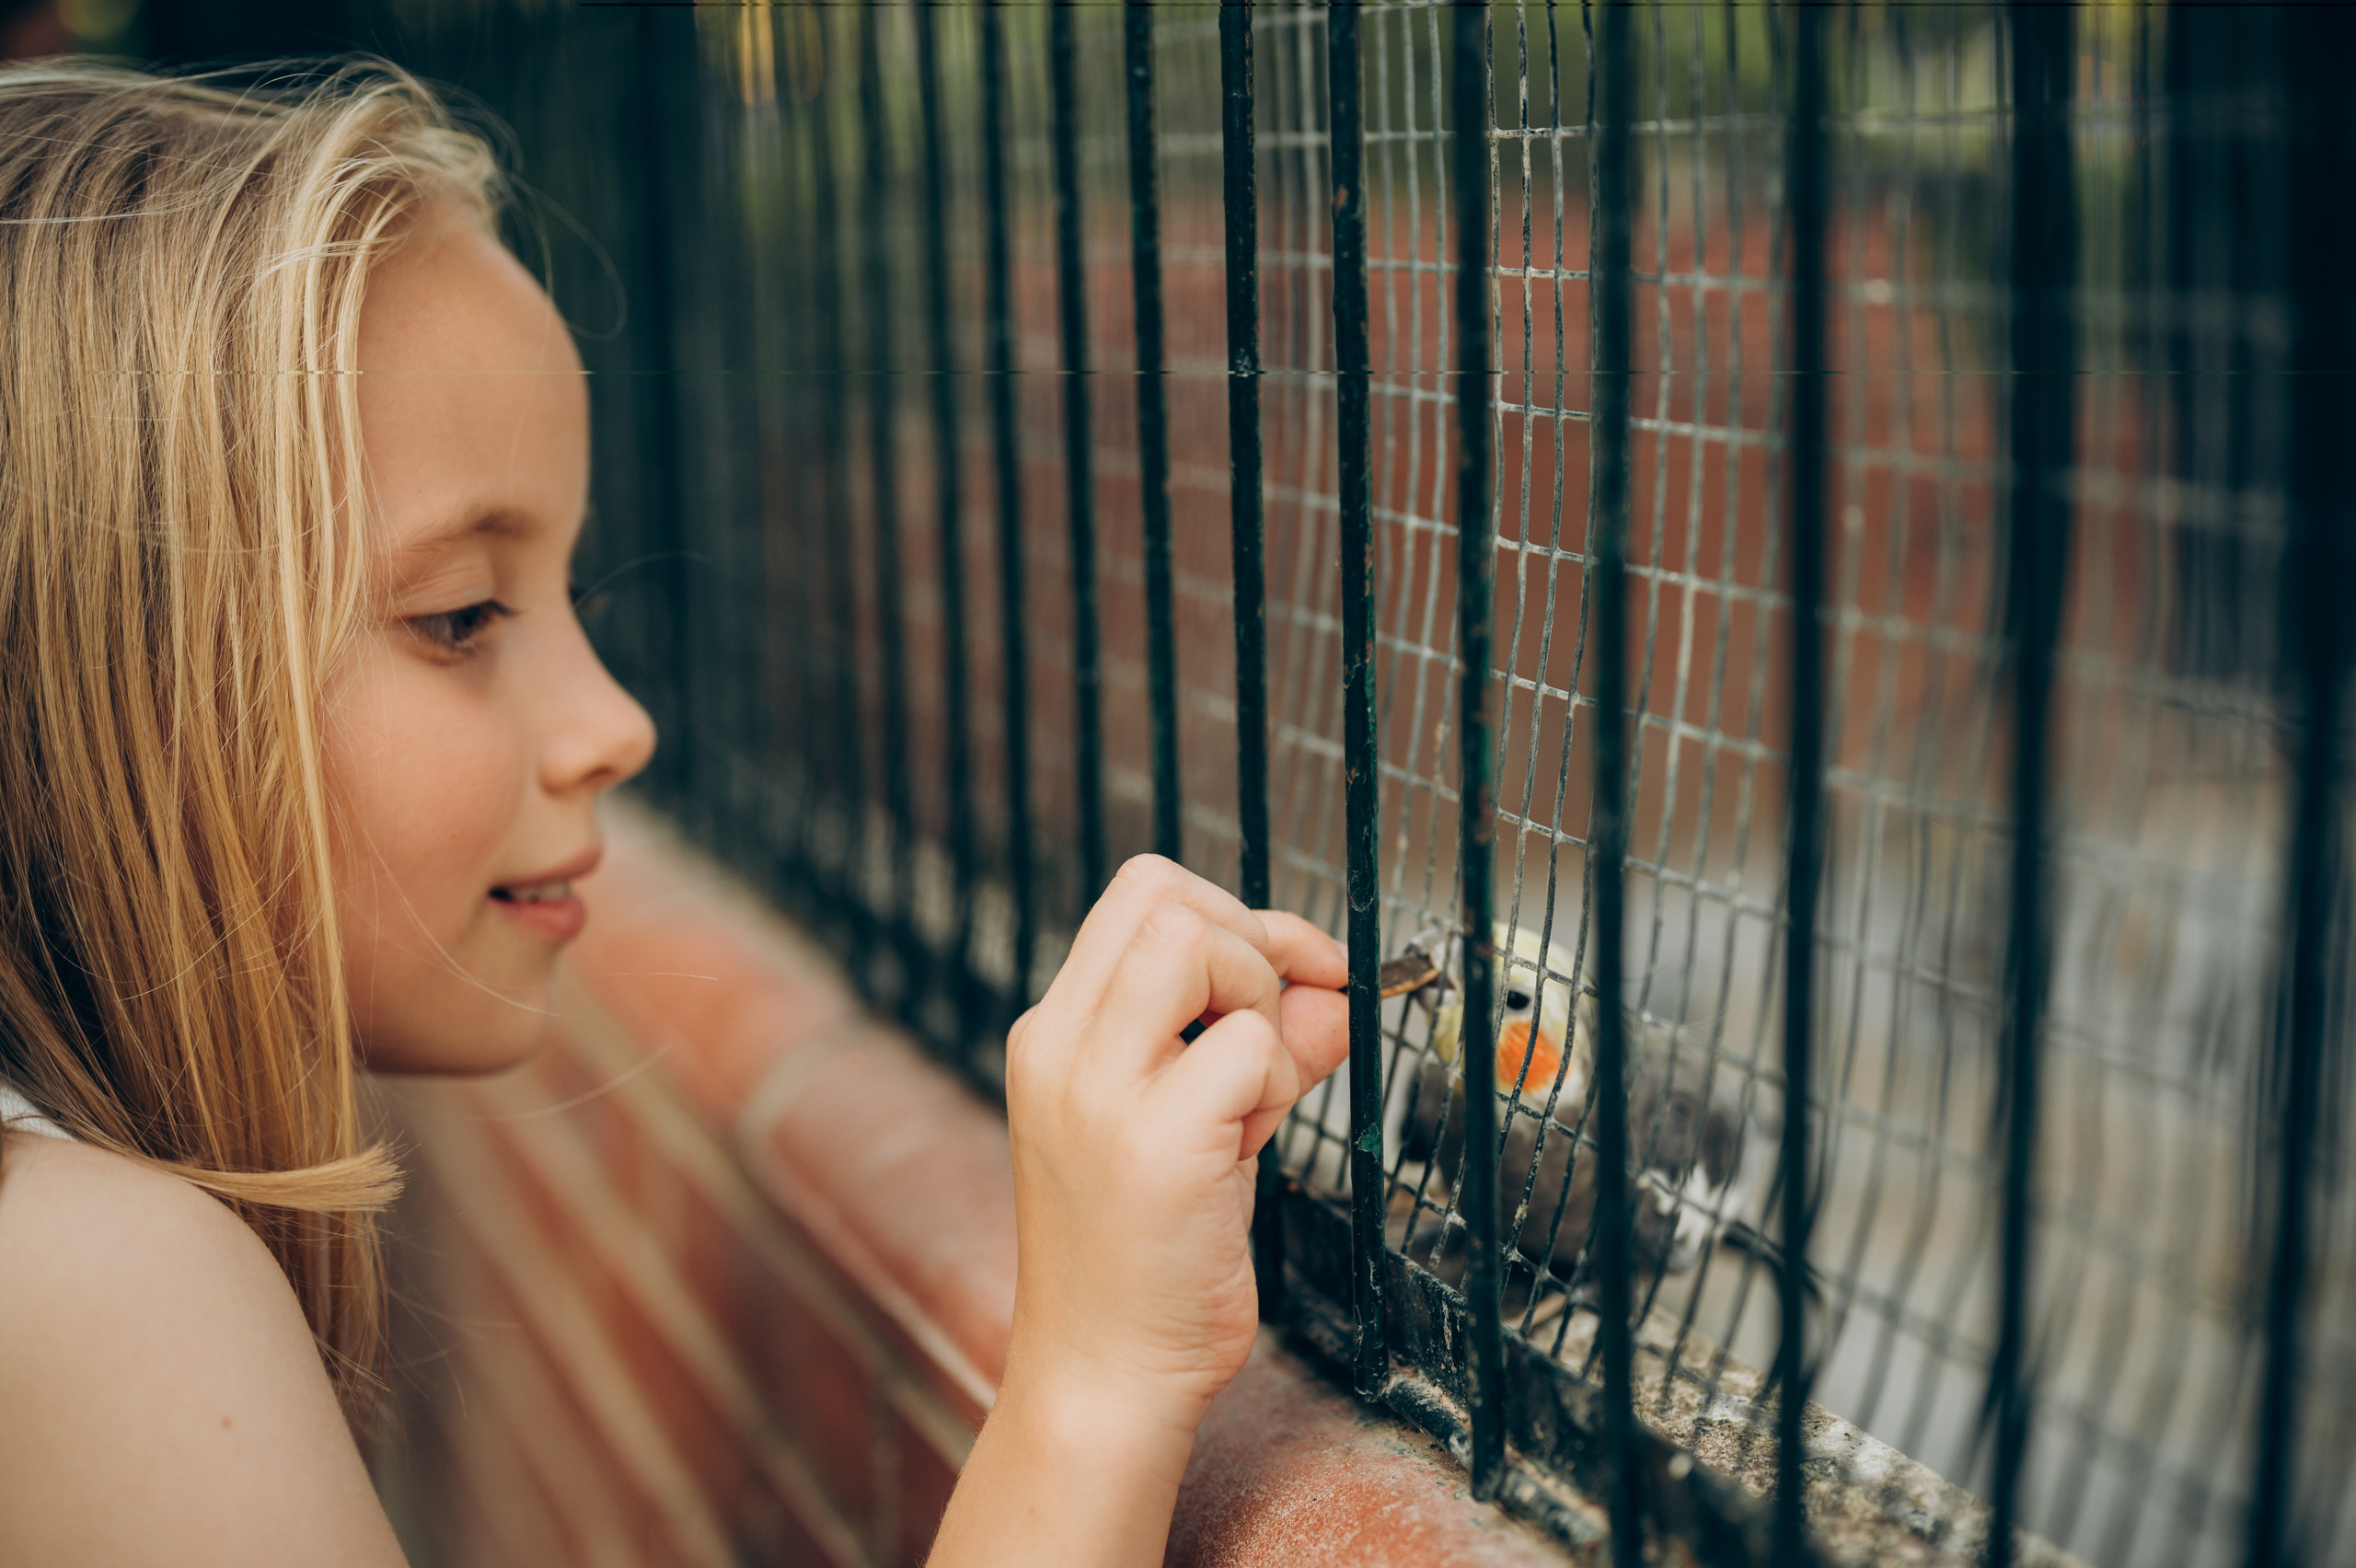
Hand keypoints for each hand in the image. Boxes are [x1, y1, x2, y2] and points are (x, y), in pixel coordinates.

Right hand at [1002, 854, 1347, 1430]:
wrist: (1104, 1377)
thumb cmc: (1148, 1260)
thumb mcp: (1199, 1126)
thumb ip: (1260, 1046)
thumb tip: (1332, 989)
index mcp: (1053, 1036)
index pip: (1142, 895)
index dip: (1234, 914)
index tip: (1289, 972)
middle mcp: (1059, 1048)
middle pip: (1168, 897)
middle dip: (1254, 942)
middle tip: (1275, 1028)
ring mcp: (1098, 1090)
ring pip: (1201, 944)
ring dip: (1260, 1004)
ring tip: (1250, 1098)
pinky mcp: (1153, 1140)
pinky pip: (1250, 1044)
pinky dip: (1276, 1082)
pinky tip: (1248, 1146)